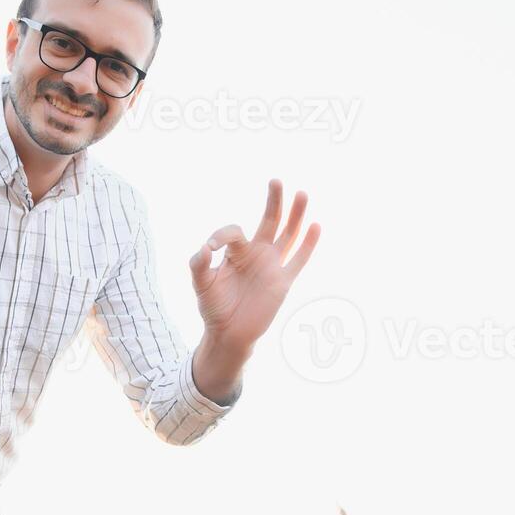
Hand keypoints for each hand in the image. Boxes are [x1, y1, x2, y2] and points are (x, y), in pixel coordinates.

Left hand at [189, 179, 321, 354]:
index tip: (210, 248)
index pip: (234, 231)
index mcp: (236, 252)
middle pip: (269, 221)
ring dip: (295, 215)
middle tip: (275, 180)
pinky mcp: (283, 282)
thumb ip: (199, 265)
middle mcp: (257, 254)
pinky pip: (298, 261)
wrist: (228, 334)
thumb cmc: (214, 307)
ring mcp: (272, 266)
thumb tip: (205, 248)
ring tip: (302, 193)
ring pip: (287, 235)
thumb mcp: (201, 285)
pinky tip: (315, 226)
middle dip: (274, 201)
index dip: (222, 235)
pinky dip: (308, 244)